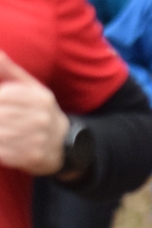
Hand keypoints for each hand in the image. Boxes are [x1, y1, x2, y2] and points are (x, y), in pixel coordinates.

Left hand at [0, 50, 68, 175]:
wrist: (68, 145)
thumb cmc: (41, 112)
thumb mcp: (31, 89)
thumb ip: (9, 70)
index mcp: (39, 97)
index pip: (4, 95)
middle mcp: (41, 117)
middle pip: (1, 115)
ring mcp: (38, 138)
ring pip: (1, 134)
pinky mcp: (33, 156)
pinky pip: (4, 152)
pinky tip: (1, 143)